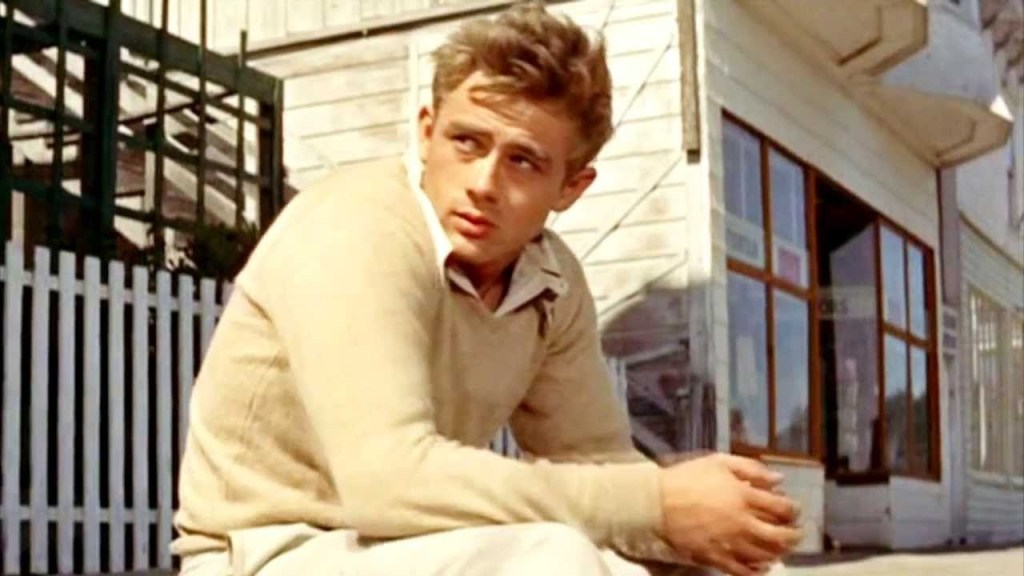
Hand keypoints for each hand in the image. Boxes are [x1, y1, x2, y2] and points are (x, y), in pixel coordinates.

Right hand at [657, 453, 801, 575]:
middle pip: (781, 536)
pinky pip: (744, 571)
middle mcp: (743, 522)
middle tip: (796, 533)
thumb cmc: (687, 478)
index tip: (794, 510)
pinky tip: (761, 566)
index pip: (782, 507)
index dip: (793, 509)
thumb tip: (778, 479)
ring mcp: (730, 543)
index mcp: (744, 496)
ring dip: (779, 553)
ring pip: (766, 555)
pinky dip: (757, 571)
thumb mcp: (718, 462)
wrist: (656, 503)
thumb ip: (751, 468)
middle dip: (794, 536)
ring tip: (780, 549)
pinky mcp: (716, 558)